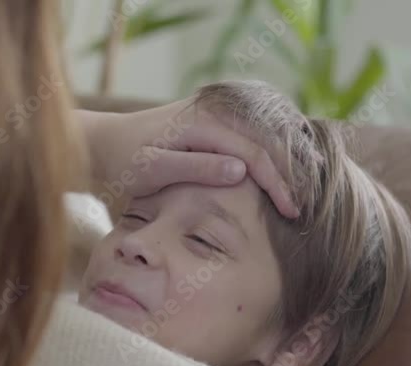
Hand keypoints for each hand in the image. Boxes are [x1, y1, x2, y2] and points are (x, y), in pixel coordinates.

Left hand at [78, 98, 297, 217]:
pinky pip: (253, 134)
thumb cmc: (124, 160)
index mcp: (202, 120)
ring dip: (286, 161)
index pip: (254, 152)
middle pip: (268, 140)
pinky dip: (271, 153)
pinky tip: (283, 175)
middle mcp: (215, 109)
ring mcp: (217, 111)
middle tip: (304, 205)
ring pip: (265, 135)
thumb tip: (241, 171)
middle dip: (290, 172)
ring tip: (303, 190)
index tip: (290, 210)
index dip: (277, 182)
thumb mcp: (152, 169)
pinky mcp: (216, 118)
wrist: (106, 141)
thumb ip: (195, 168)